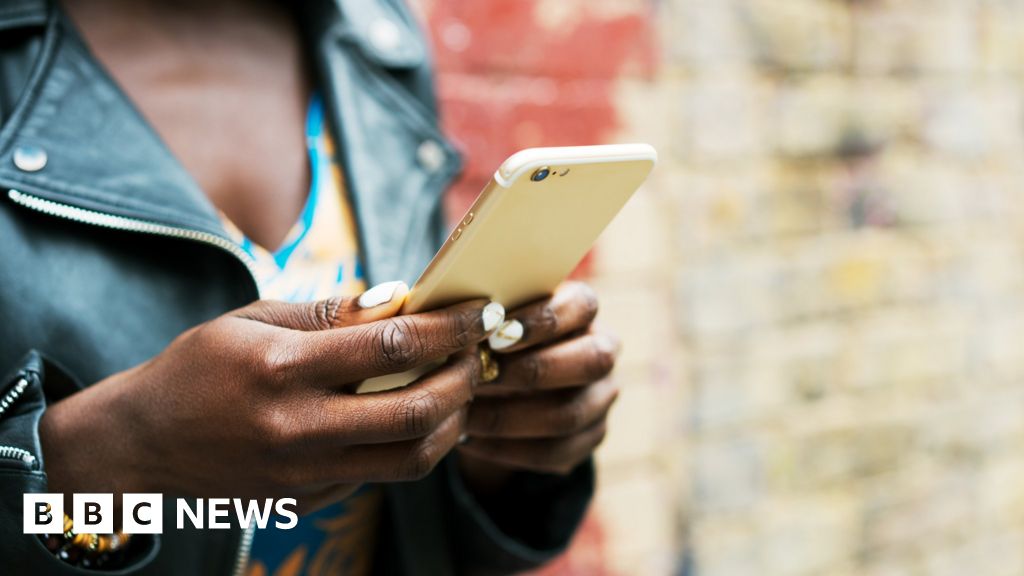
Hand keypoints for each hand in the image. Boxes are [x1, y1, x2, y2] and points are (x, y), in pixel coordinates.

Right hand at [40, 282, 504, 511]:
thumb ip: (329, 313)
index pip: (393, 346)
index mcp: (283, 369)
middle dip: (465, 379)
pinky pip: (380, 475)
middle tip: (480, 354)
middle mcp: (299, 428)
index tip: (479, 312)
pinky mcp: (309, 500)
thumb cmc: (200, 366)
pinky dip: (412, 445)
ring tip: (459, 389)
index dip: (450, 327)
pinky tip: (416, 416)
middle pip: (418, 412)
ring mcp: (305, 474)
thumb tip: (400, 300)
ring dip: (453, 422)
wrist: (142, 444)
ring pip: (412, 458)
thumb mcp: (253, 319)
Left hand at [458, 282, 619, 492]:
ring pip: (569, 414)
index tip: (494, 335)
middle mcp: (603, 350)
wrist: (499, 381)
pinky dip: (506, 449)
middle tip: (478, 378)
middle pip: (590, 361)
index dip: (543, 321)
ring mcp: (600, 397)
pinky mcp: (589, 438)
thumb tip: (453, 323)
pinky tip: (469, 441)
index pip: (582, 305)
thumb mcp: (489, 317)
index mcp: (582, 308)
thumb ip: (483, 316)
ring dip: (509, 417)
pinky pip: (554, 453)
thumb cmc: (487, 334)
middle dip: (531, 371)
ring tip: (463, 415)